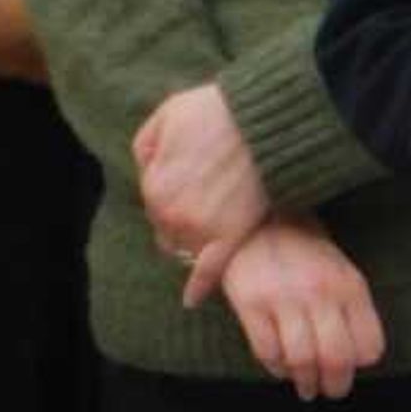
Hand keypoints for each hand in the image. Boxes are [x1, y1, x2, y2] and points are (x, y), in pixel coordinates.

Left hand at [136, 81, 268, 275]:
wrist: (265, 121)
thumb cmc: (218, 111)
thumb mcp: (167, 113)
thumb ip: (146, 144)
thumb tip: (145, 168)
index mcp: (153, 186)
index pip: (153, 203)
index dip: (170, 191)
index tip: (189, 182)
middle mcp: (171, 214)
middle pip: (167, 229)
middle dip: (179, 218)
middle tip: (203, 201)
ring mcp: (201, 230)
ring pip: (186, 248)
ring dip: (191, 243)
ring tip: (210, 227)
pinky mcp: (230, 238)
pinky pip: (210, 272)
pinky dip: (200, 287)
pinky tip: (193, 300)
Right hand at [213, 215, 384, 400]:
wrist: (256, 219)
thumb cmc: (304, 248)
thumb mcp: (339, 269)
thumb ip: (349, 306)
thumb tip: (358, 356)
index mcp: (349, 285)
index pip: (368, 342)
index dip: (361, 362)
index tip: (354, 368)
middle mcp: (320, 293)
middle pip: (336, 357)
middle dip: (335, 384)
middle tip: (331, 391)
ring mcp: (284, 299)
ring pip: (302, 360)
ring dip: (305, 382)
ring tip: (306, 389)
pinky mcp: (251, 304)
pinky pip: (267, 351)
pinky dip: (276, 368)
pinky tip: (281, 368)